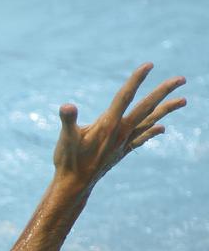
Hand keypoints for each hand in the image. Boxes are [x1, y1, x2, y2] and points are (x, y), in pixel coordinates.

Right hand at [53, 63, 186, 190]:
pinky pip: (142, 138)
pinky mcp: (122, 151)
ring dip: (166, 110)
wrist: (75, 185)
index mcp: (109, 125)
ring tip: (184, 100)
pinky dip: (153, 131)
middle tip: (182, 79)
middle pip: (146, 107)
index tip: (149, 65)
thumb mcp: (66, 138)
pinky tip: (162, 128)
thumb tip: (67, 107)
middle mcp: (121, 132)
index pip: (125, 97)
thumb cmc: (68, 160)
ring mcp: (124, 142)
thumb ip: (68, 120)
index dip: (136, 80)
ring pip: (150, 122)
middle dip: (163, 92)